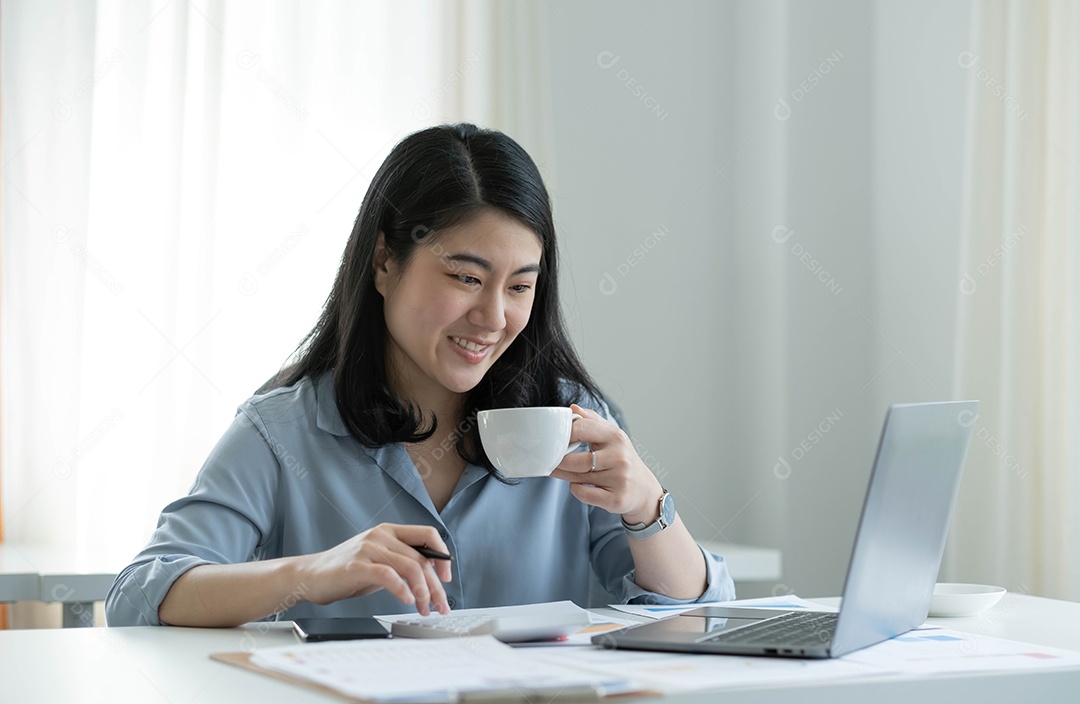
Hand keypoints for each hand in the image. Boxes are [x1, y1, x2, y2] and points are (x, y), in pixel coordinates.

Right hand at [297, 523, 452, 614]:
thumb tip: (430, 577)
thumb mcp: (379, 561)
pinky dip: (402, 589)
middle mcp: (381, 536)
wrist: (309, 576)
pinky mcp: (357, 565)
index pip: (427, 534)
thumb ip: (401, 563)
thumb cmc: (346, 571)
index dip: (442, 555)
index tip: (446, 578)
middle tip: (440, 606)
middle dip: (435, 586)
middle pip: (421, 558)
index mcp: (389, 531)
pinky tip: (407, 600)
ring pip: (410, 567)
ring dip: (423, 592)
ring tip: (425, 609)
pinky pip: (388, 575)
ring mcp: (369, 548)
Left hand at [549, 404, 663, 524]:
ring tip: (557, 470)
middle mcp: (619, 457)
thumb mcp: (611, 436)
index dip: (564, 434)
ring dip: (563, 474)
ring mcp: (619, 479)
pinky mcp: (616, 499)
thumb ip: (591, 420)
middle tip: (550, 459)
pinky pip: (584, 494)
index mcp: (616, 436)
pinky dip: (575, 490)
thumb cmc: (622, 460)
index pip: (582, 429)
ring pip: (578, 478)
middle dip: (560, 460)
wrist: (644, 490)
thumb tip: (573, 408)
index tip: (555, 439)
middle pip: (578, 459)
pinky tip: (576, 485)